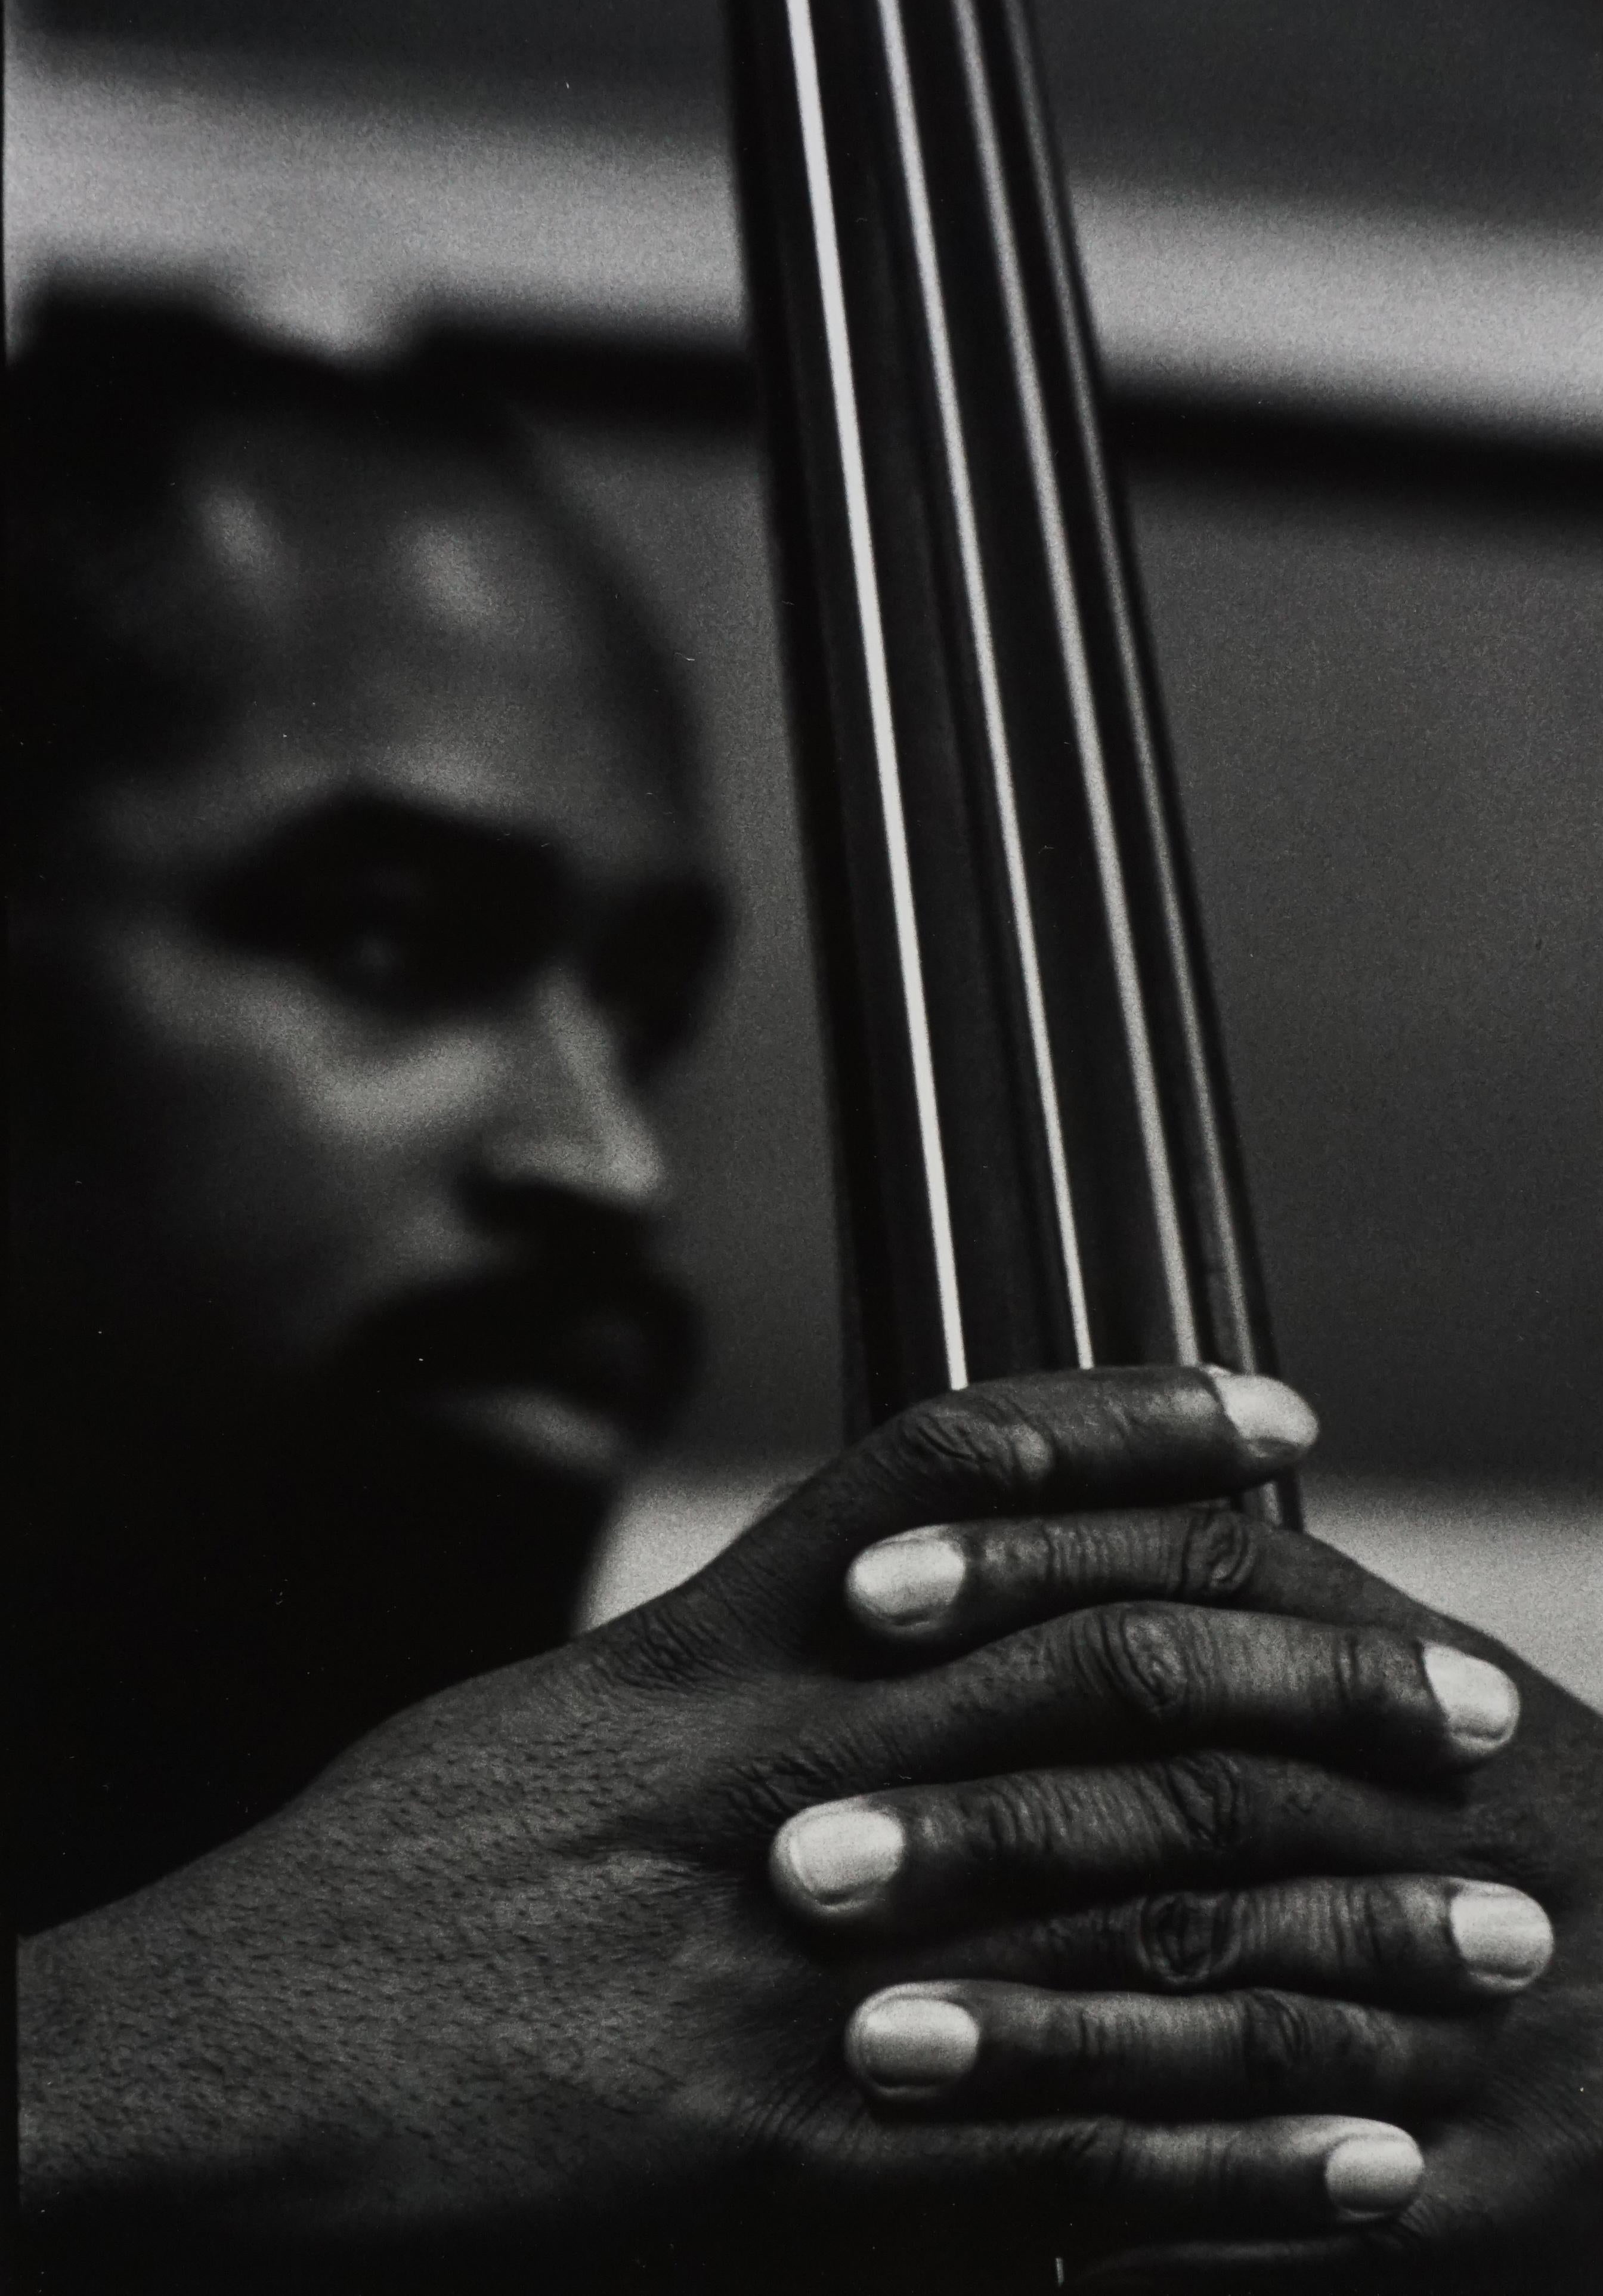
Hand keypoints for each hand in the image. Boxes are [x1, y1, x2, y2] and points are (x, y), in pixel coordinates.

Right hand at [20, 1367, 1560, 2293]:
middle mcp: (790, 1787)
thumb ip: (727, 1666)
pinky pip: (1073, 2162)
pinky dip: (1238, 2158)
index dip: (1138, 1430)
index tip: (1280, 1416)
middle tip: (1471, 1705)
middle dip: (1314, 1693)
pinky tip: (1371, 2159)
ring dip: (1341, 1937)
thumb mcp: (552, 1723)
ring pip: (1137, 1926)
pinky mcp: (807, 2175)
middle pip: (1108, 1692)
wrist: (236, 2075)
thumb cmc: (377, 1893)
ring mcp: (812, 1982)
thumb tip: (873, 1606)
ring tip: (1499, 1942)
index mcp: (720, 1663)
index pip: (970, 1482)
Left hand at [836, 1470, 1602, 2290]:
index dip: (1032, 1561)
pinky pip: (1295, 2179)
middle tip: (802, 1857)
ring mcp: (1487, 2002)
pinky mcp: (1498, 2180)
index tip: (861, 1586)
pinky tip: (997, 2213)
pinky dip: (1144, 2184)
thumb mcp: (1406, 1701)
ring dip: (1037, 2023)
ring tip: (863, 2044)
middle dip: (989, 1821)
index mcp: (1420, 1675)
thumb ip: (1246, 1623)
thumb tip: (1022, 1494)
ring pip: (1233, 1990)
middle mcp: (1458, 1813)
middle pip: (1194, 1788)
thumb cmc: (1500, 1841)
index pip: (1206, 1573)